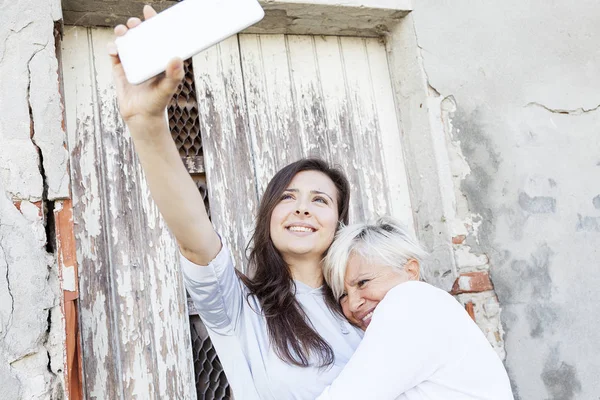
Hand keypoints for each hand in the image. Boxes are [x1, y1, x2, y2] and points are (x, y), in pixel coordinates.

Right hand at [107, 5, 184, 129]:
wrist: (141, 117)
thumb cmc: (158, 102)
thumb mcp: (168, 88)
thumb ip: (174, 74)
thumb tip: (177, 57)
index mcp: (158, 58)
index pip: (157, 35)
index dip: (152, 21)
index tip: (148, 11)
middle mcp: (145, 57)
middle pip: (139, 34)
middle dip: (135, 25)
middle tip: (134, 24)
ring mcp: (131, 62)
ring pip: (125, 41)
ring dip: (122, 33)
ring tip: (123, 32)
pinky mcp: (120, 69)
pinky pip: (114, 54)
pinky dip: (112, 48)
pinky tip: (114, 50)